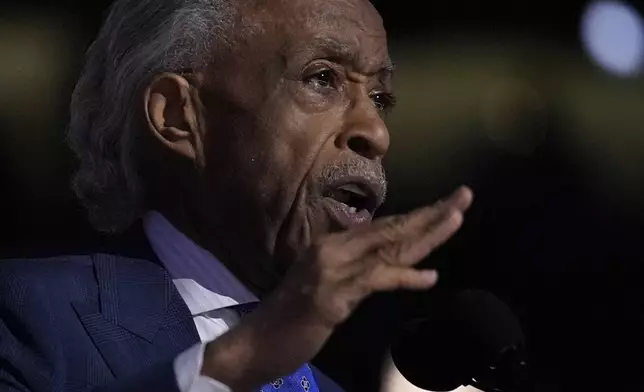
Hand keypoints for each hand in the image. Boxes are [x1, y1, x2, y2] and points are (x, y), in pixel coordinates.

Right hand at [203, 186, 472, 390]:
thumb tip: (383, 262)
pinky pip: (374, 281)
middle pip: (391, 230)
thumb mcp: (326, 287)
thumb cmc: (291, 317)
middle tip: (464, 197)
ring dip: (425, 234)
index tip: (448, 206)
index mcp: (332, 246)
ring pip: (387, 248)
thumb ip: (354, 272)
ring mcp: (331, 270)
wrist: (257, 341)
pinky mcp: (332, 296)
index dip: (418, 217)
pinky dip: (404, 278)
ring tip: (456, 218)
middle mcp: (332, 250)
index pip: (383, 228)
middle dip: (431, 214)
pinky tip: (429, 277)